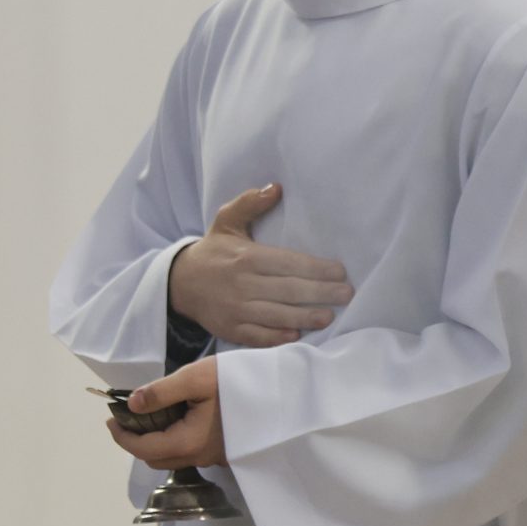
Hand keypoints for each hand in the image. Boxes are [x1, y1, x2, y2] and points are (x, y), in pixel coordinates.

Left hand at [110, 358, 225, 469]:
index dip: (121, 437)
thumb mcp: (195, 377)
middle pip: (155, 458)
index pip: (142, 449)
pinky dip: (174, 441)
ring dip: (156, 442)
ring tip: (153, 416)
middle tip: (130, 416)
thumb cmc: (235, 381)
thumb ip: (160, 392)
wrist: (277, 390)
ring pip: (172, 458)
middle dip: (136, 441)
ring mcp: (212, 457)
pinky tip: (179, 419)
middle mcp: (199, 456)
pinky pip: (189, 453)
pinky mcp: (222, 452)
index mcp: (188, 442)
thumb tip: (131, 405)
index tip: (111, 419)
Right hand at [169, 184, 354, 346]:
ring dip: (305, 317)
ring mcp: (235, 310)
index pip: (287, 263)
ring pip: (276, 316)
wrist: (179, 283)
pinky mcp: (229, 329)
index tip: (340, 271)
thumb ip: (251, 203)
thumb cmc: (214, 251)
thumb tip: (276, 187)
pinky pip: (257, 337)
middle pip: (287, 290)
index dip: (316, 268)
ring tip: (329, 317)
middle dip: (320, 293)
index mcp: (246, 257)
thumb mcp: (226, 221)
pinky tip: (297, 335)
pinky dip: (277, 338)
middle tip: (346, 294)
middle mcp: (241, 284)